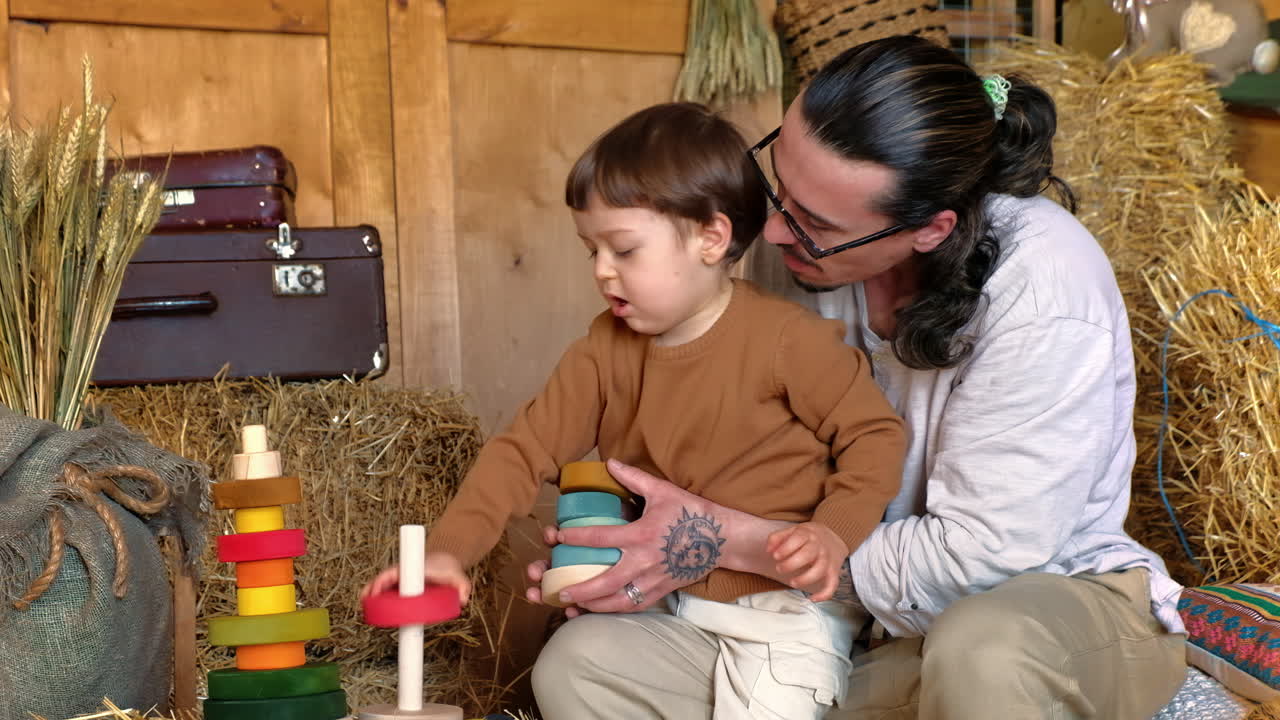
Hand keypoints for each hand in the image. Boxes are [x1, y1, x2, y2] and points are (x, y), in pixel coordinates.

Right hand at [361, 551, 471, 605]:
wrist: (445, 561)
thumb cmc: (448, 569)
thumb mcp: (458, 577)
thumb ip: (464, 586)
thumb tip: (463, 599)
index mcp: (413, 569)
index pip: (394, 572)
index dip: (384, 580)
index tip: (377, 589)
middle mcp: (404, 572)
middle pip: (383, 578)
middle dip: (372, 588)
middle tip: (365, 600)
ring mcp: (400, 578)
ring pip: (380, 584)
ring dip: (370, 592)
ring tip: (363, 605)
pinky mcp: (399, 584)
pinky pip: (384, 588)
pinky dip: (374, 594)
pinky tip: (368, 604)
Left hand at [524, 458, 724, 614]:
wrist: (722, 538)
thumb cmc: (691, 512)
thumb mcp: (662, 490)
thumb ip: (633, 478)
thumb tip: (610, 462)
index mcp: (640, 535)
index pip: (600, 538)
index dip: (576, 538)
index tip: (558, 538)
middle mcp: (644, 561)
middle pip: (605, 581)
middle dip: (580, 589)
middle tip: (559, 591)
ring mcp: (653, 580)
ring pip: (618, 601)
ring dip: (594, 606)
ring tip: (574, 607)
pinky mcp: (662, 590)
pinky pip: (635, 605)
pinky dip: (615, 610)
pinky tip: (602, 610)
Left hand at [766, 521, 845, 600]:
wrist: (833, 538)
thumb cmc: (808, 537)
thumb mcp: (793, 530)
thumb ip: (777, 538)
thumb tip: (768, 550)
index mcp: (808, 534)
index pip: (798, 538)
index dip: (785, 548)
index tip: (775, 556)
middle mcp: (819, 547)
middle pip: (807, 554)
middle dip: (791, 564)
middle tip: (779, 568)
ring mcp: (827, 560)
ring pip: (819, 570)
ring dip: (805, 579)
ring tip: (792, 582)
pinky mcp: (833, 572)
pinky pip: (832, 584)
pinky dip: (824, 594)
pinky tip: (812, 598)